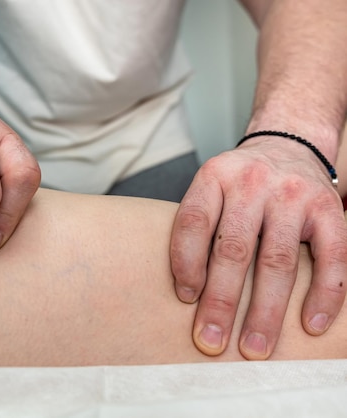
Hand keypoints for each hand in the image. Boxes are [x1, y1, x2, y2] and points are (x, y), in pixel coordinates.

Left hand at [170, 136, 346, 358]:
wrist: (288, 144)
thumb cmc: (240, 183)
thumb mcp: (211, 189)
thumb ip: (200, 228)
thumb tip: (189, 295)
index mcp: (214, 178)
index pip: (193, 223)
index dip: (186, 265)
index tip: (186, 300)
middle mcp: (252, 183)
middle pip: (233, 249)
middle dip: (221, 302)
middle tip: (211, 341)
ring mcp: (293, 195)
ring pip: (277, 261)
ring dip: (265, 311)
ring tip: (254, 347)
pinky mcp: (329, 209)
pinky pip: (332, 257)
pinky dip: (324, 294)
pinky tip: (311, 324)